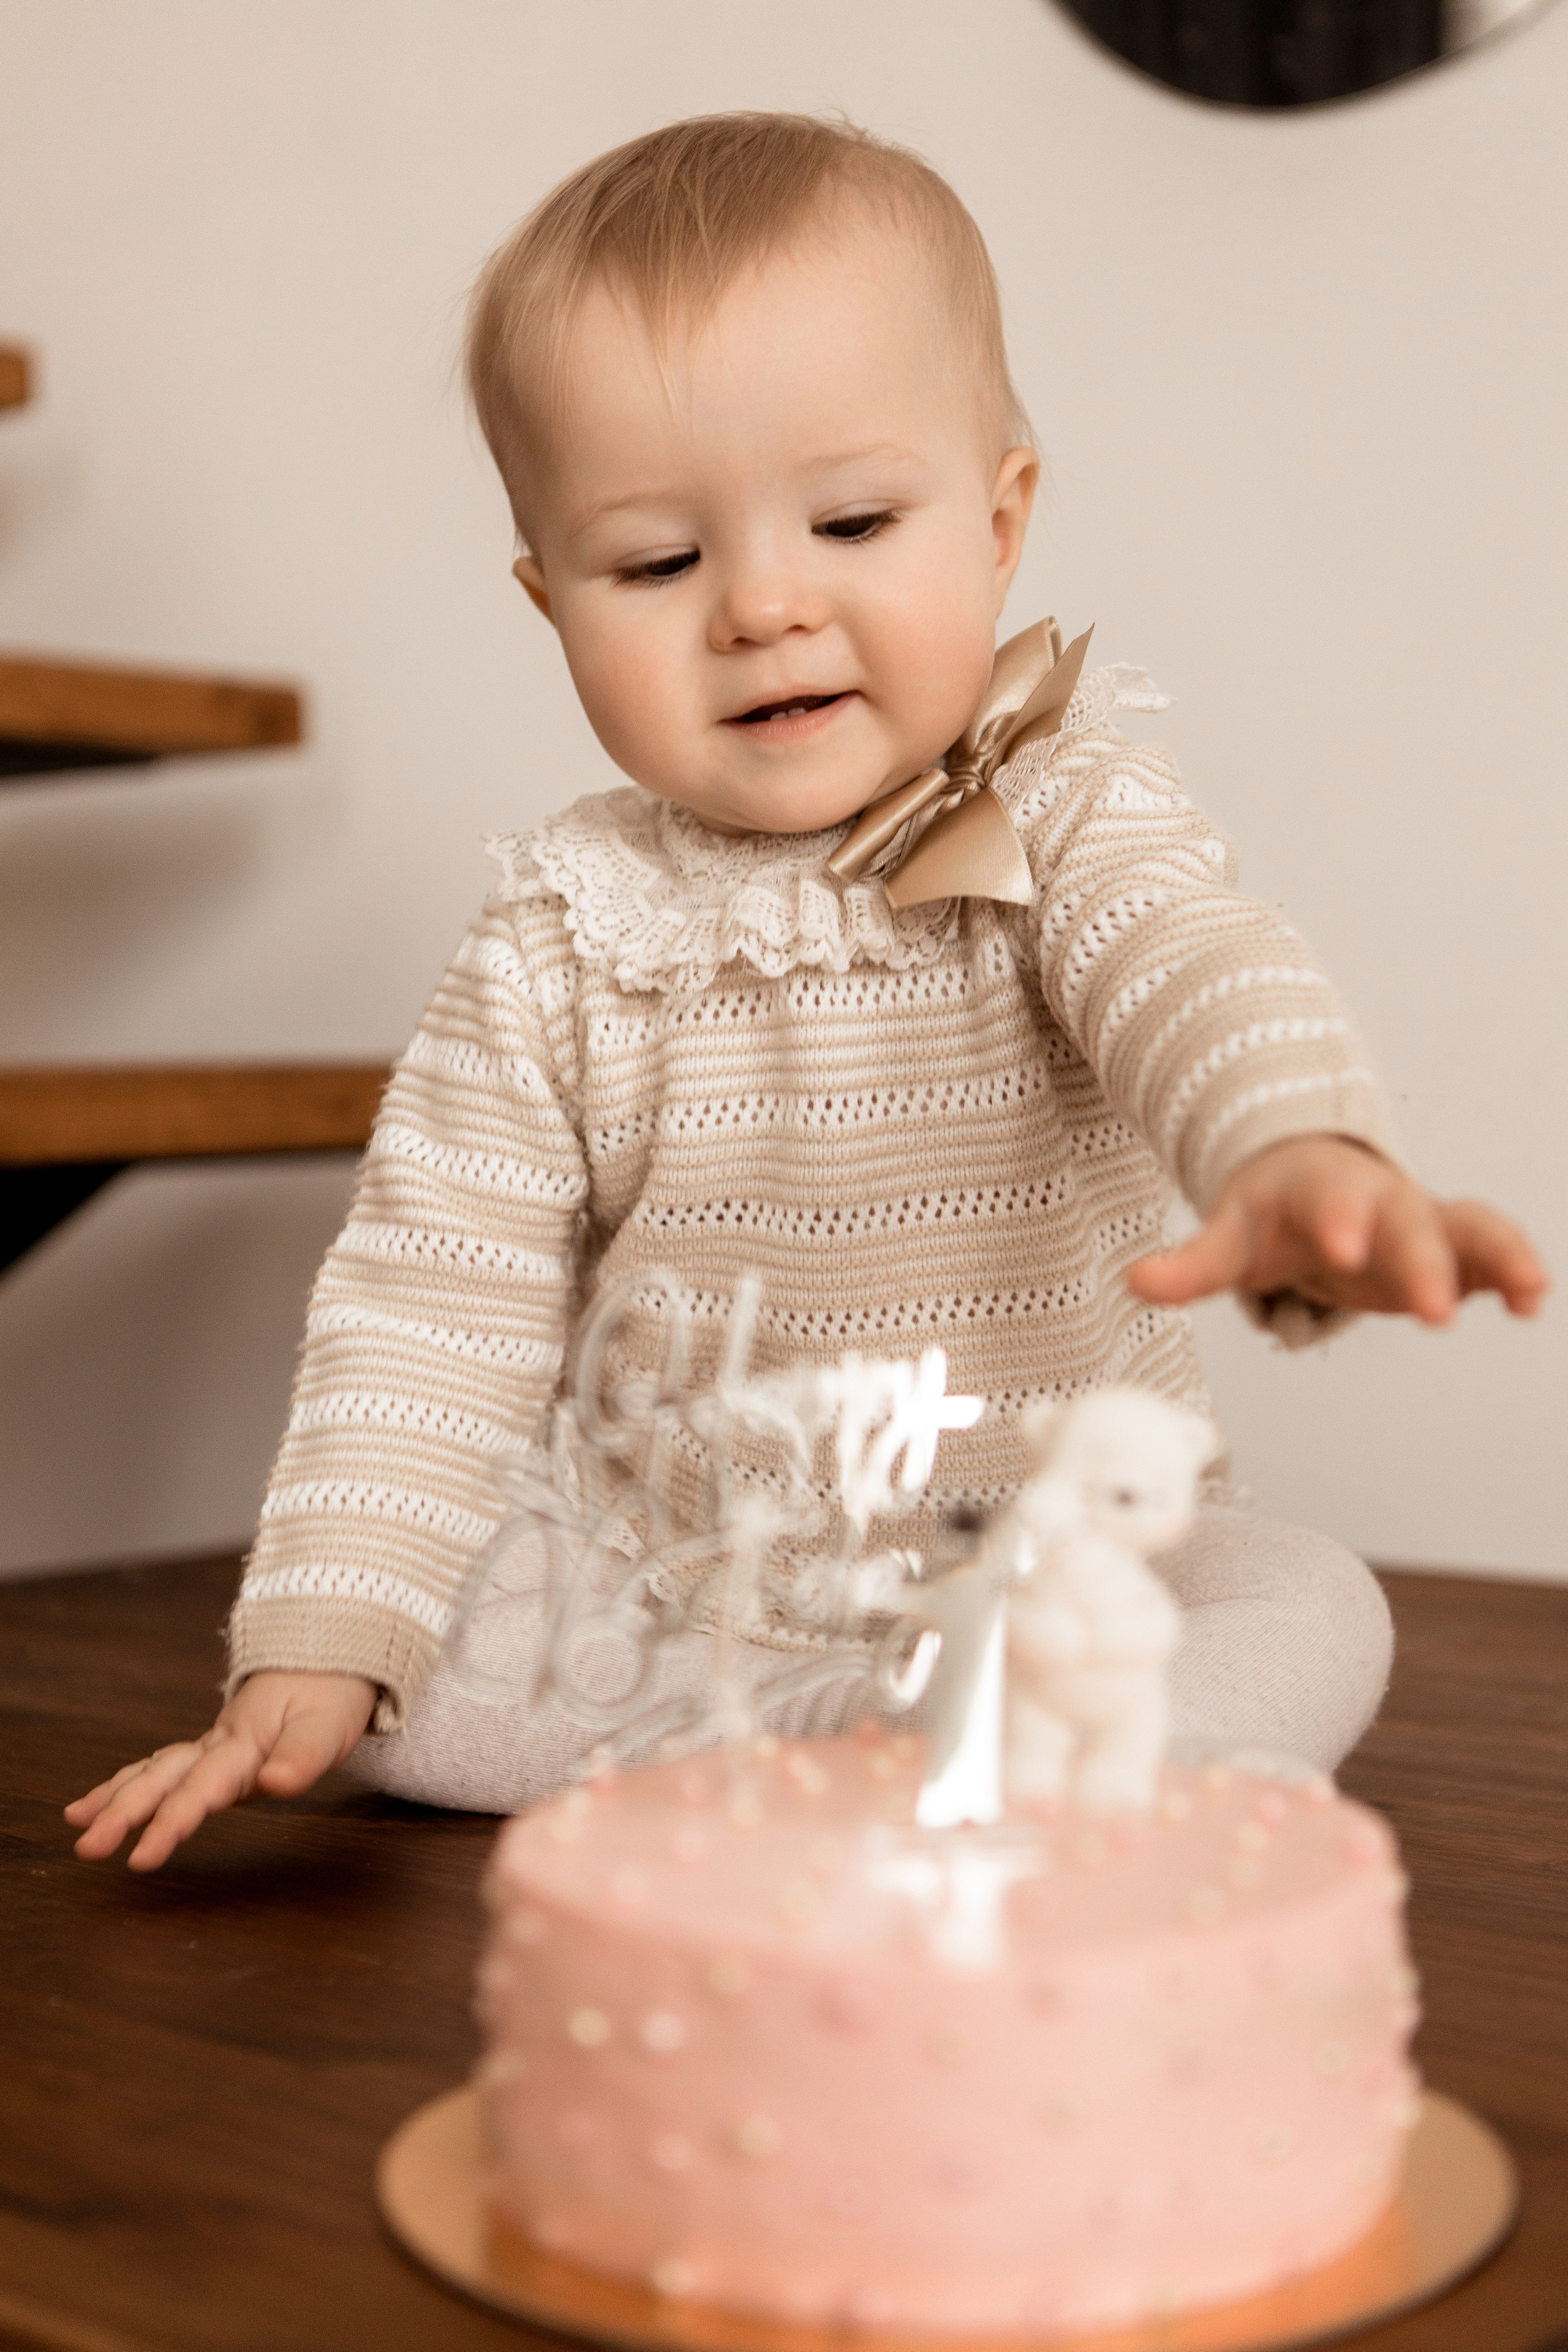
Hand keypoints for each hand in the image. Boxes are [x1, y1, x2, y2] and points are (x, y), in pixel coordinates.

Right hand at [65, 1670, 377, 1871]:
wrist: (330, 1654)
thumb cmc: (331, 1695)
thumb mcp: (330, 1726)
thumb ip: (303, 1757)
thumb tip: (277, 1783)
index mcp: (242, 1743)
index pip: (200, 1790)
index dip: (170, 1824)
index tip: (138, 1860)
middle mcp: (218, 1744)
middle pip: (161, 1779)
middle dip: (122, 1814)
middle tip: (85, 1849)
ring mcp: (212, 1746)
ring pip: (154, 1770)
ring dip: (116, 1797)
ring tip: (76, 1823)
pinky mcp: (214, 1750)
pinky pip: (162, 1766)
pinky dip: (130, 1782)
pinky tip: (100, 1802)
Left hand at [1126, 1135, 1548, 1326]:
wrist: (1311, 1180)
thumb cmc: (1272, 1213)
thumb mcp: (1230, 1234)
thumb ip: (1192, 1263)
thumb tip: (1138, 1280)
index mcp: (1321, 1191)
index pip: (1329, 1202)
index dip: (1337, 1223)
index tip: (1340, 1252)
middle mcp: (1380, 1200)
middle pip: (1407, 1223)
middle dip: (1422, 1263)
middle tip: (1431, 1311)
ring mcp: (1420, 1222)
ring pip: (1467, 1227)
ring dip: (1497, 1257)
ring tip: (1527, 1292)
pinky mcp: (1449, 1251)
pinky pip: (1488, 1251)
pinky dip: (1513, 1271)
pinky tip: (1530, 1302)